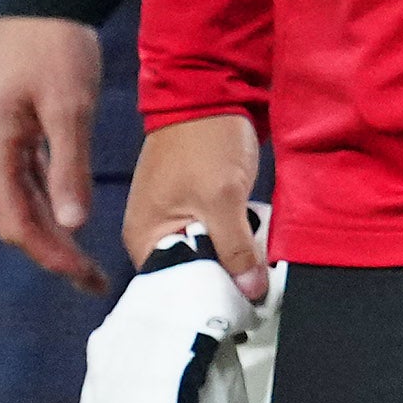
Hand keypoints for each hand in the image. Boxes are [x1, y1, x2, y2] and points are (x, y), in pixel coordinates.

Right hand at [0, 14, 111, 293]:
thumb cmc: (54, 44)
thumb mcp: (69, 107)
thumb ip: (68, 166)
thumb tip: (73, 224)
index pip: (15, 221)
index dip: (50, 254)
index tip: (84, 276)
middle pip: (14, 215)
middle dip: (52, 249)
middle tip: (92, 278)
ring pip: (17, 196)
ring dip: (50, 227)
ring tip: (86, 257)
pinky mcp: (2, 124)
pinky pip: (22, 173)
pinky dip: (46, 197)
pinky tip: (71, 211)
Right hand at [121, 110, 267, 305]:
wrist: (212, 88)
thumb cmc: (206, 143)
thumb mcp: (223, 198)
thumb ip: (235, 248)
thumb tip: (251, 291)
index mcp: (143, 236)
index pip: (170, 288)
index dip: (204, 300)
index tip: (237, 313)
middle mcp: (152, 233)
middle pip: (189, 275)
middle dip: (221, 284)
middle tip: (255, 300)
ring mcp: (175, 218)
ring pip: (206, 257)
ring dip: (231, 265)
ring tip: (258, 283)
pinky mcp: (197, 206)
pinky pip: (215, 237)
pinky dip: (234, 245)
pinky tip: (255, 256)